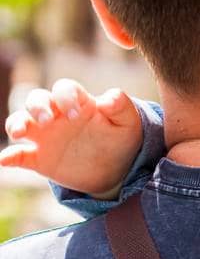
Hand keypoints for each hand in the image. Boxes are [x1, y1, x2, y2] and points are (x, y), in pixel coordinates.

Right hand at [1, 80, 142, 196]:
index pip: (64, 89)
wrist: (115, 169)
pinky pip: (19, 155)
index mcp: (78, 102)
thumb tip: (108, 98)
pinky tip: (5, 160)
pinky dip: (9, 156)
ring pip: (21, 121)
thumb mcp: (129, 123)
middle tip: (47, 121)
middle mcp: (57, 115)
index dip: (65, 97)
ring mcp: (45, 136)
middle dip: (37, 106)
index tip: (75, 115)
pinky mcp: (39, 158)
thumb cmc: (120, 138)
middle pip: (36, 99)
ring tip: (19, 133)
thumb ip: (122, 107)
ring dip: (16, 124)